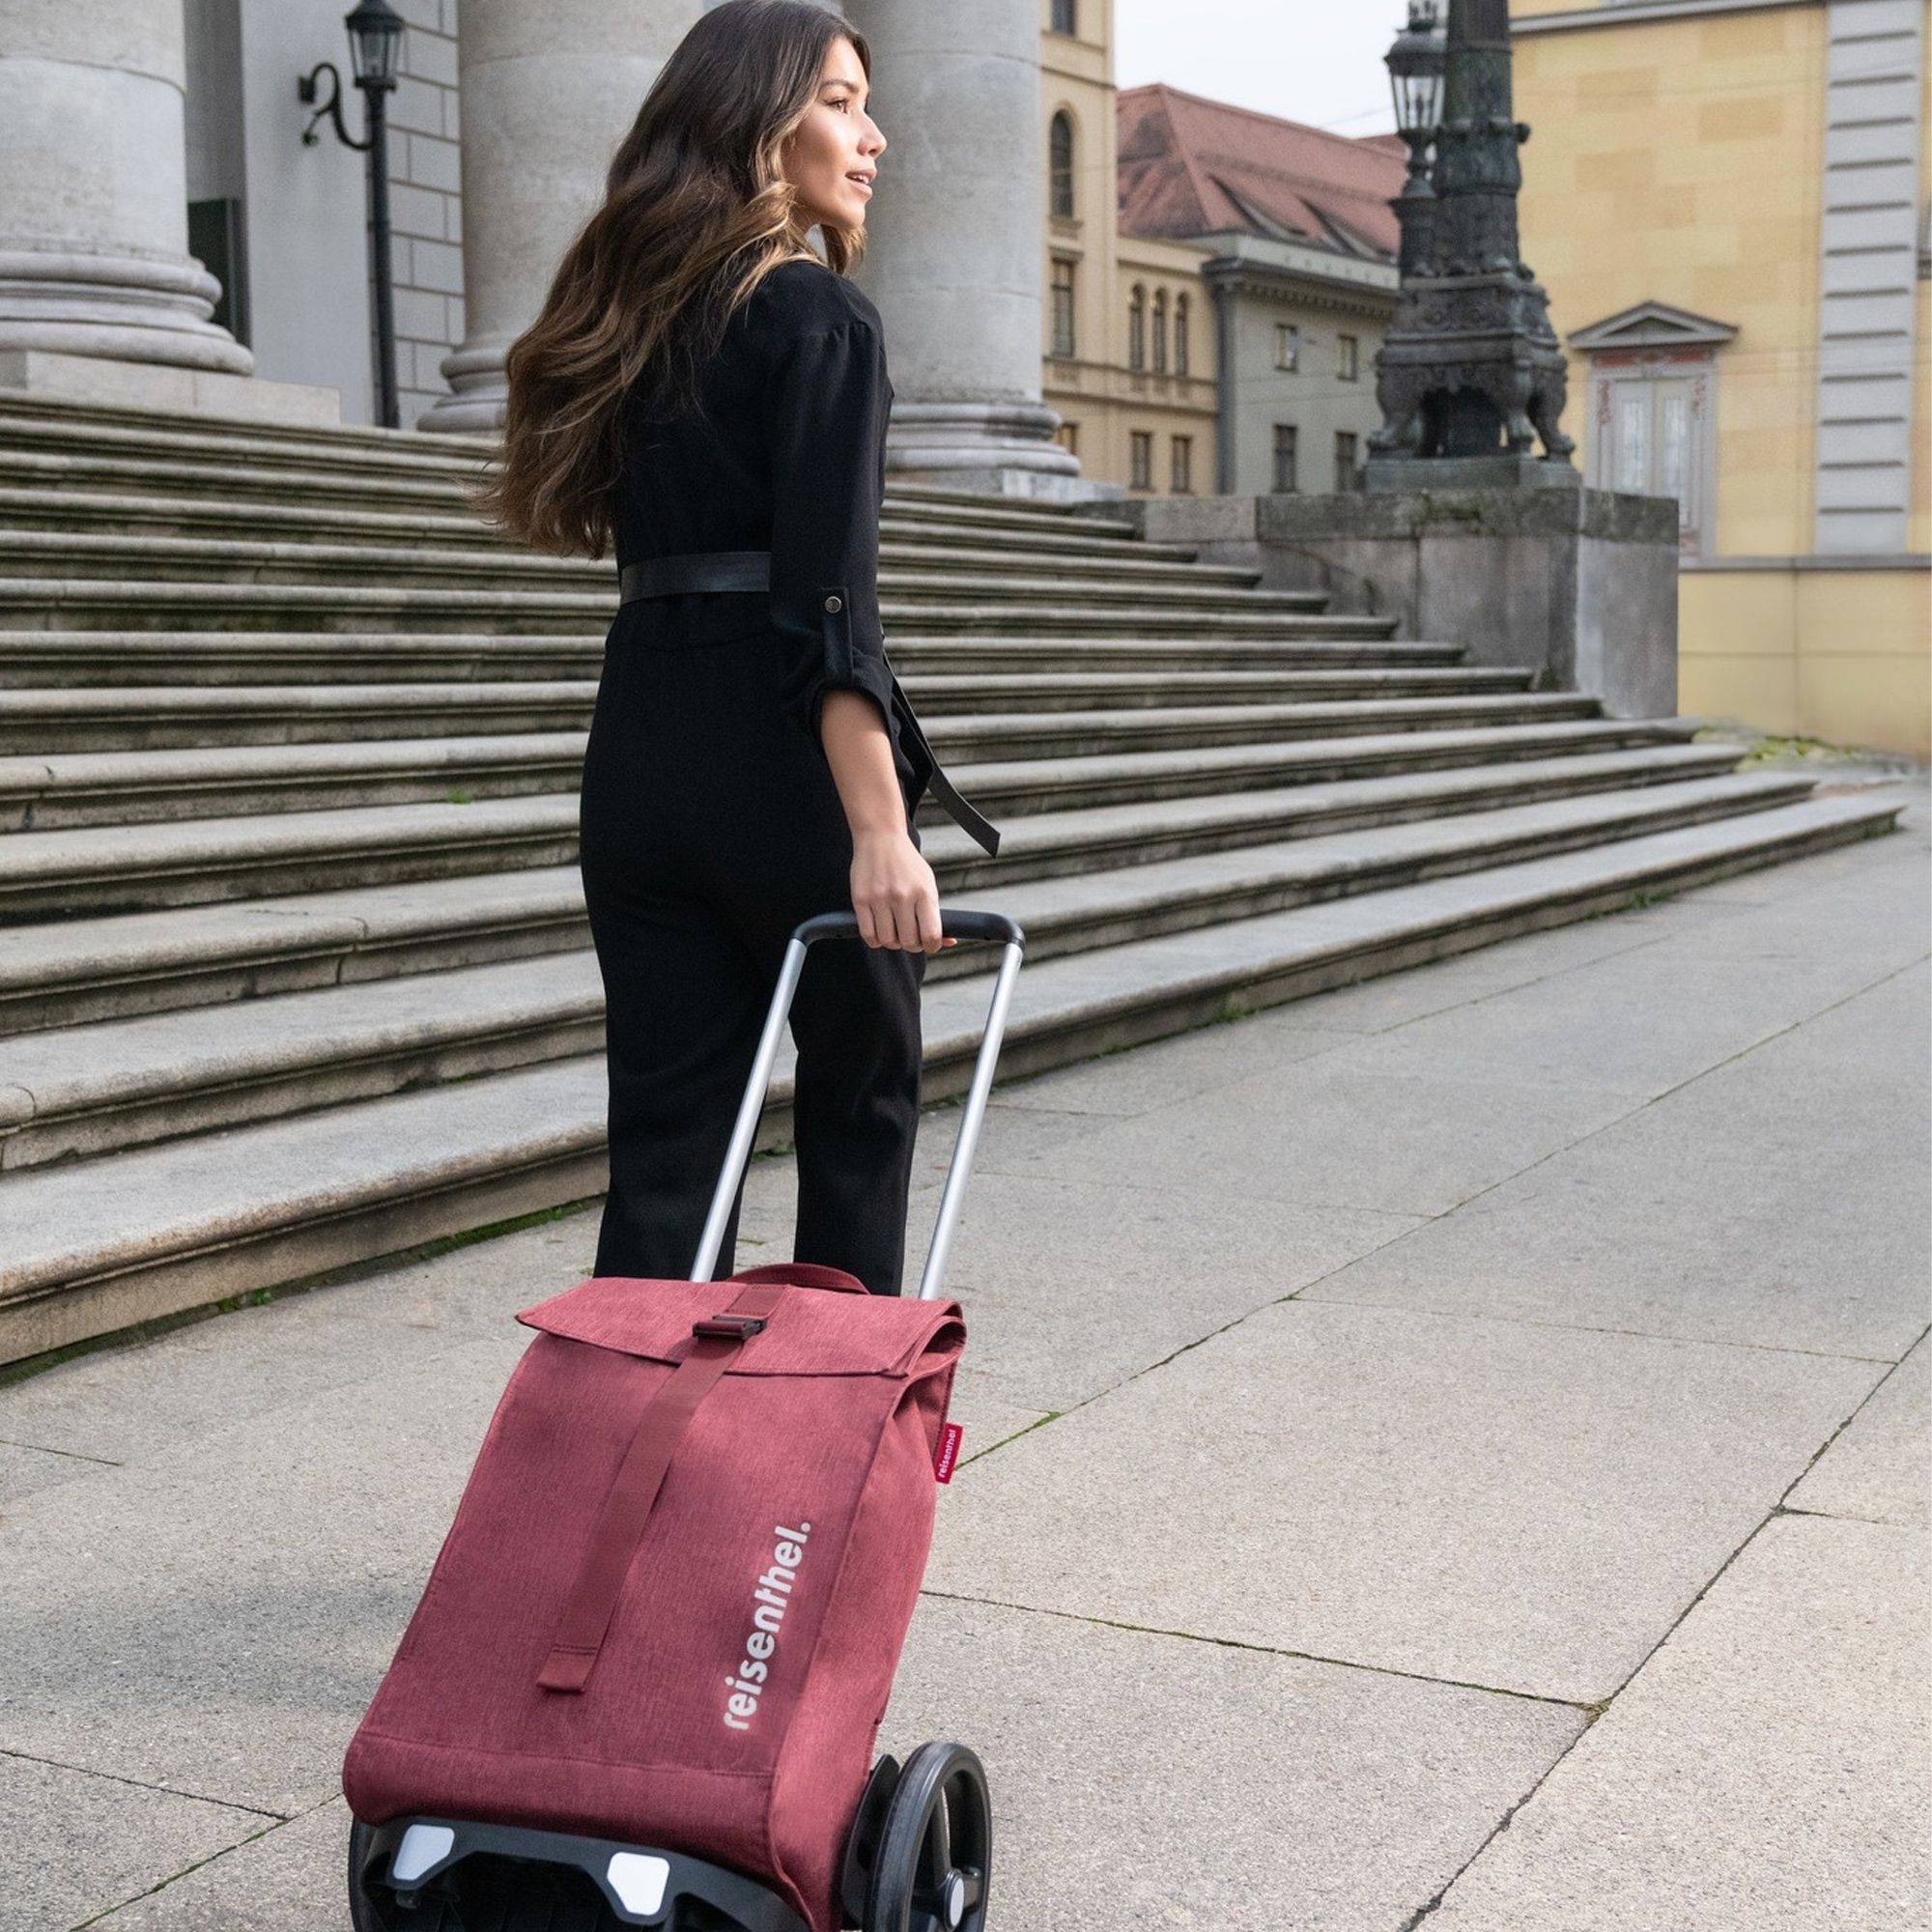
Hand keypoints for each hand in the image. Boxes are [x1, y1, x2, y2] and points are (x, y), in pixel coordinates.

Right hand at [849, 828, 957, 952]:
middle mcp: (902, 896)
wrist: (880, 838)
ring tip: (894, 931)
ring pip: (887, 941)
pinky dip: (875, 939)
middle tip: (911, 937)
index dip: (933, 946)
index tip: (930, 944)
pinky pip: (868, 934)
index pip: (931, 935)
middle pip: (908, 942)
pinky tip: (880, 930)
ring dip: (893, 942)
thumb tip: (948, 940)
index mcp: (924, 892)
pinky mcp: (860, 900)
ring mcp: (879, 898)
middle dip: (912, 945)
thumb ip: (935, 913)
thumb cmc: (906, 863)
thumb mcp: (928, 883)